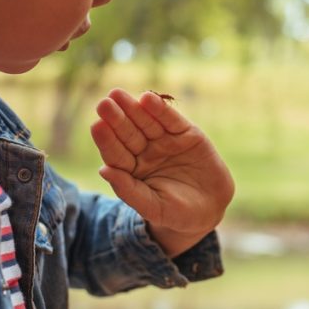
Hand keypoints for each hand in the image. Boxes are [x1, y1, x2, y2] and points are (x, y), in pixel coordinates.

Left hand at [90, 88, 234, 256]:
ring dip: (134, 108)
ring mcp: (165, 141)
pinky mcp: (186, 133)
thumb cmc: (176, 213)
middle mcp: (145, 152)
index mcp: (131, 169)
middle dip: (116, 119)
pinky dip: (161, 110)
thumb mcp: (152, 207)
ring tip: (118, 95)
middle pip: (128, 133)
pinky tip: (148, 99)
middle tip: (104, 104)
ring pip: (147, 122)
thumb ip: (128, 190)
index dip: (107, 140)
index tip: (97, 126)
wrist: (211, 209)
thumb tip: (103, 170)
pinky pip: (171, 120)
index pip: (116, 153)